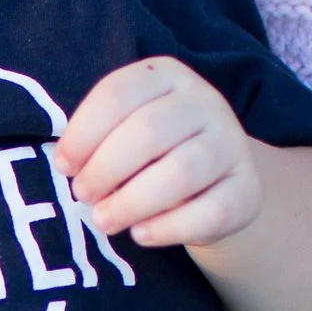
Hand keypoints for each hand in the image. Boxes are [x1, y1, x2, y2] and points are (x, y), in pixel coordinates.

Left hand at [57, 53, 261, 251]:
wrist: (211, 182)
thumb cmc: (149, 153)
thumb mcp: (122, 130)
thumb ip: (96, 140)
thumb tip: (68, 167)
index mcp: (164, 75)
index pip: (117, 94)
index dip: (83, 134)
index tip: (63, 167)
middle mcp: (204, 101)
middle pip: (147, 132)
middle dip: (104, 169)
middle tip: (82, 196)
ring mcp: (231, 143)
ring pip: (181, 173)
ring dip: (132, 202)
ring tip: (102, 220)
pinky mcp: (248, 188)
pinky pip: (210, 212)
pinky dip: (170, 228)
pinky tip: (141, 235)